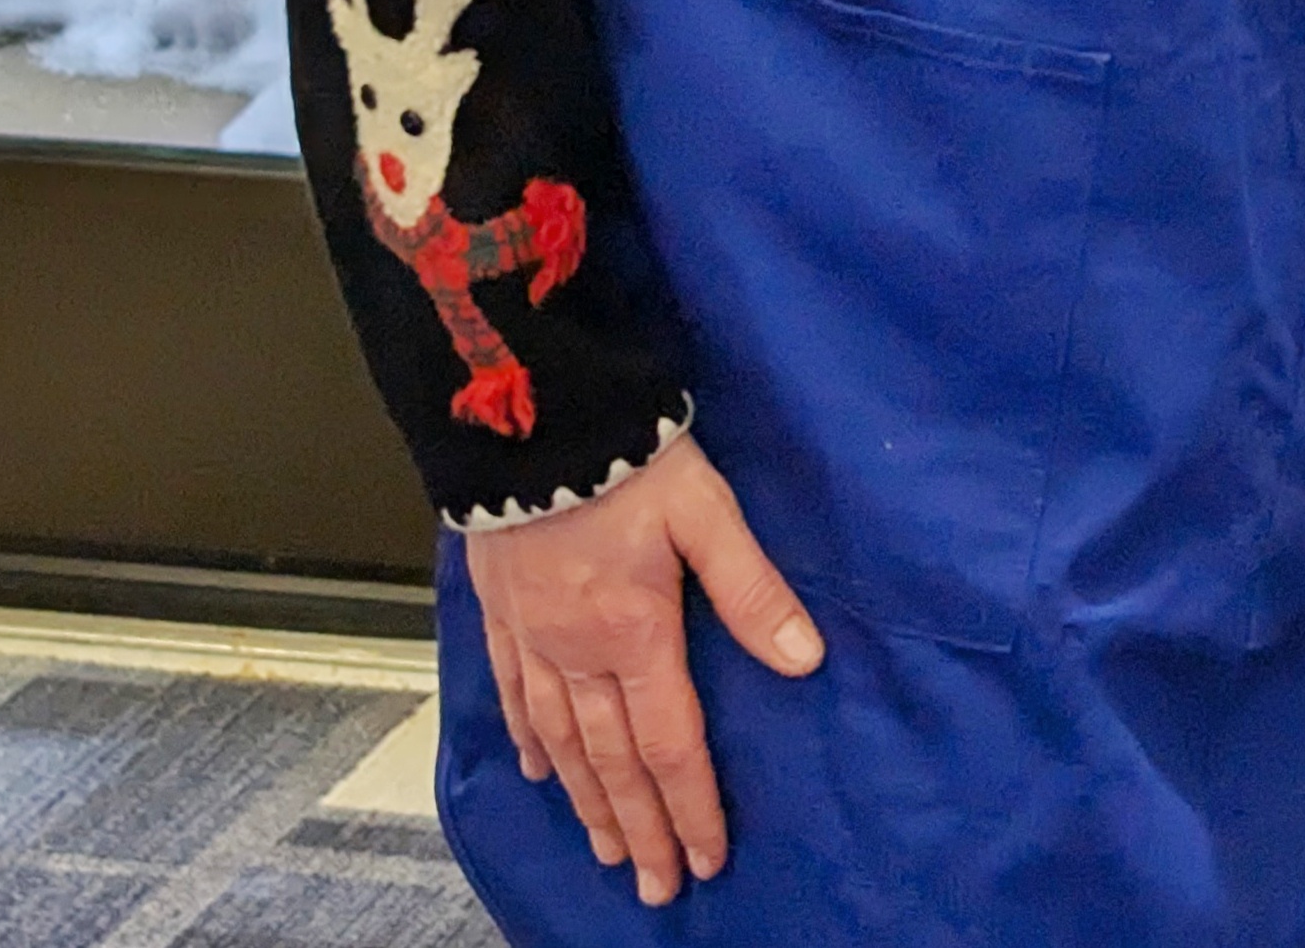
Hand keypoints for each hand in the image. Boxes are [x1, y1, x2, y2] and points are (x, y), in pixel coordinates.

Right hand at [465, 432, 826, 904]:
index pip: (670, 745)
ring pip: (561, 743)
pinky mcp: (501, 613)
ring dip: (587, 802)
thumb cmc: (626, 456)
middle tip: (658, 887)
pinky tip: (539, 772)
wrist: (526, 416)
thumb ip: (751, 588)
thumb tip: (803, 658)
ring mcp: (532, 637)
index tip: (706, 859)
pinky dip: (529, 741)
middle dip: (640, 830)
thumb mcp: (706, 512)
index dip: (691, 808)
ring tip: (606, 850)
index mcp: (636, 635)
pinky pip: (512, 694)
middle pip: (613, 762)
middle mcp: (578, 653)